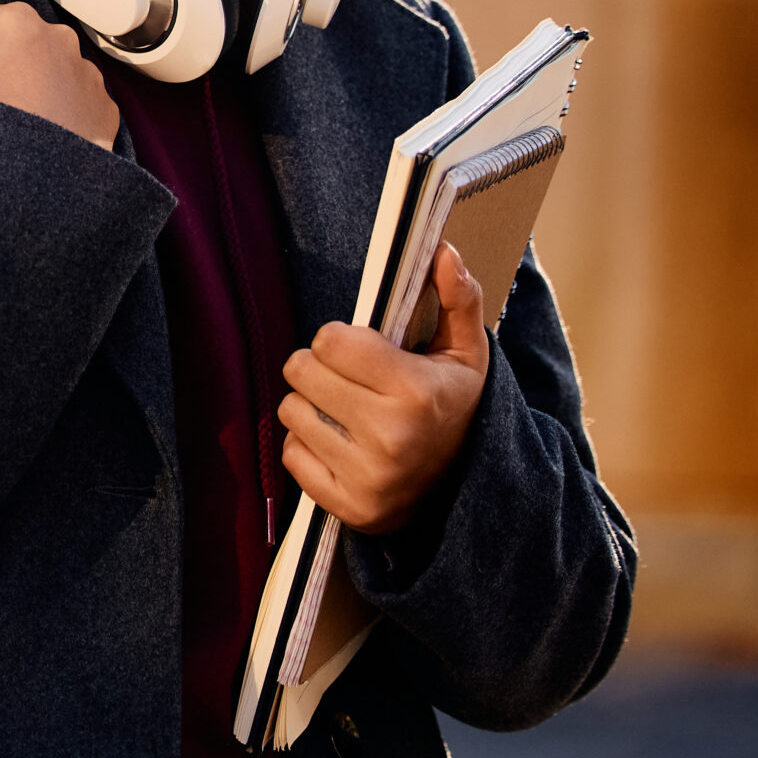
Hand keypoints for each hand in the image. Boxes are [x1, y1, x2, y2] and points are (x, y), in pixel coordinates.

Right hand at [0, 2, 120, 149]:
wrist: (39, 191)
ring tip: (6, 139)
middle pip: (3, 54)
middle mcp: (60, 39)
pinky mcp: (104, 113)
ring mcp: (87, 78)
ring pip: (37, 81)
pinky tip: (34, 150)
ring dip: (21, 101)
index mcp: (16, 20)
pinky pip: (67, 109)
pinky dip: (50, 123)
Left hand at [279, 240, 488, 533]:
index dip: (340, 339)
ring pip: (290, 412)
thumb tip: (441, 249)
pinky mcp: (347, 508)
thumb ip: (457, 297)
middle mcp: (390, 437)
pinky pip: (290, 455)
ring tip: (345, 411)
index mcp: (415, 392)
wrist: (468, 488)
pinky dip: (307, 446)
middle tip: (349, 380)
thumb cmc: (453, 406)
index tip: (363, 351)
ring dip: (310, 406)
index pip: (329, 340)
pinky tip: (341, 445)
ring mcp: (367, 478)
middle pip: (301, 370)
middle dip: (319, 367)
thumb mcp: (466, 352)